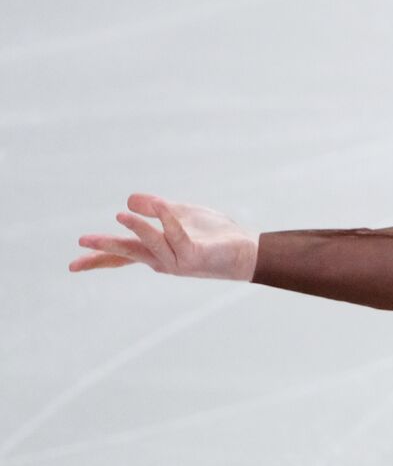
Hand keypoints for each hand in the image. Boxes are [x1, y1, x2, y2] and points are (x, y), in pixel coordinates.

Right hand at [70, 193, 258, 280]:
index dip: (98, 259)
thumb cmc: (212, 234)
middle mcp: (161, 259)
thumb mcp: (181, 215)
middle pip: (128, 254)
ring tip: (120, 215)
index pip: (122, 256)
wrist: (246, 250)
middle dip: (106, 248)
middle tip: (82, 241)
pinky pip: (177, 236)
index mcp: (155, 251)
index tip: (72, 266)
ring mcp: (177, 260)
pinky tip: (163, 207)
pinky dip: (168, 221)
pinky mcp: (193, 256)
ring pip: (150, 245)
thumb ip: (157, 208)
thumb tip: (129, 199)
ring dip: (136, 229)